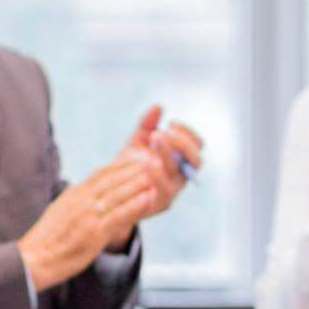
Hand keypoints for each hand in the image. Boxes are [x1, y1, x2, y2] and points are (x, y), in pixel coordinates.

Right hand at [17, 159, 155, 292]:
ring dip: (139, 183)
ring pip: (118, 194)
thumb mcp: (61, 210)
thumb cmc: (48, 239)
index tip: (137, 156)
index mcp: (74, 194)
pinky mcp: (94, 233)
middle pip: (112, 179)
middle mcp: (81, 201)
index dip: (121, 163)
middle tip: (154, 159)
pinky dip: (136, 205)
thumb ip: (76, 200)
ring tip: (156, 174)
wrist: (34, 260)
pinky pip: (119, 216)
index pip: (100, 173)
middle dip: (134, 168)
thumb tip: (86, 191)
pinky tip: (150, 198)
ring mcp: (88, 216)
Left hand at [111, 105, 202, 243]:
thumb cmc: (130, 166)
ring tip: (155, 139)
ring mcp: (173, 189)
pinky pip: (166, 190)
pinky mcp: (160, 202)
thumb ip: (146, 125)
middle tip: (164, 132)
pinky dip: (159, 176)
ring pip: (179, 173)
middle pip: (195, 159)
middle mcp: (181, 175)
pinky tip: (148, 161)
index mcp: (181, 159)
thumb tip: (157, 106)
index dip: (188, 133)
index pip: (196, 145)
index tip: (171, 123)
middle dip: (182, 143)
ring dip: (169, 153)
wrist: (112, 191)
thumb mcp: (137, 141)